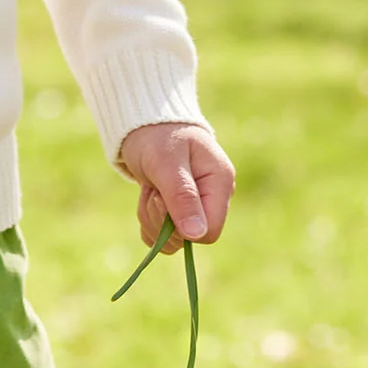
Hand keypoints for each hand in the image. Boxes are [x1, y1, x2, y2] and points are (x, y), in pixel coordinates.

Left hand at [118, 120, 235, 250]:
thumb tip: (197, 234)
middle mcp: (214, 199)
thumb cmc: (158, 137)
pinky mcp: (181, 213)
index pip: (210, 231)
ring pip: (172, 240)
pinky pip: (161, 236)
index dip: (181, 226)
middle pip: (188, 238)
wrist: (147, 127)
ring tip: (151, 188)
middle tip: (153, 190)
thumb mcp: (167, 163)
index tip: (162, 199)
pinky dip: (148, 219)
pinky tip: (150, 194)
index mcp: (220, 184)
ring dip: (151, 217)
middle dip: (161, 219)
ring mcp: (198, 208)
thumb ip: (182, 197)